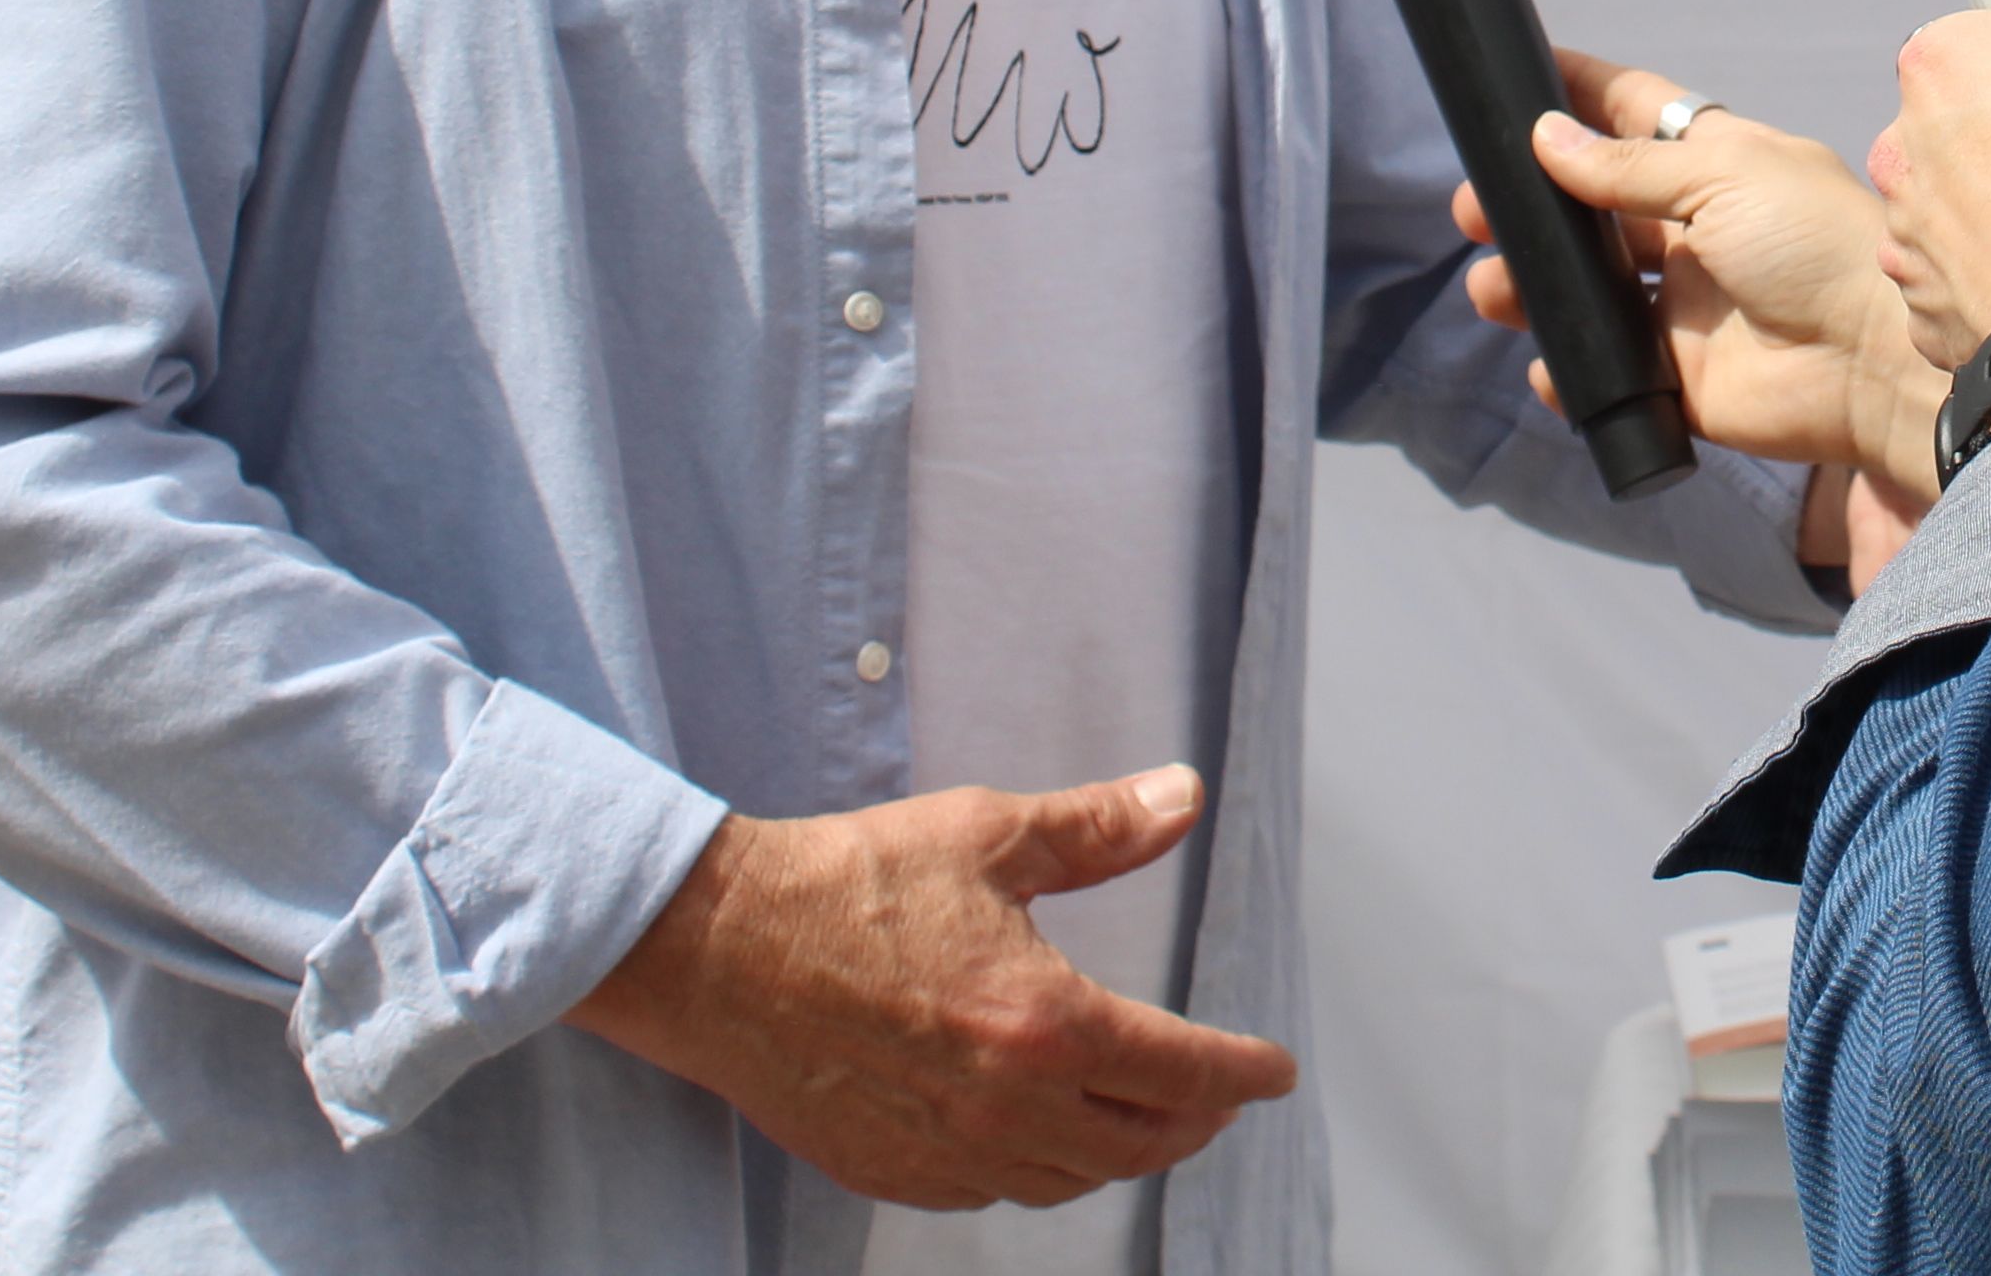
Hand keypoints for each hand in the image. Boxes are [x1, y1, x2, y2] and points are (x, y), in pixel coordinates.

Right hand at [565, 771, 1294, 1206]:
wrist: (716, 951)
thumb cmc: (846, 884)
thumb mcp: (989, 835)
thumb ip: (1097, 827)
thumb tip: (1181, 796)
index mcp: (1042, 1023)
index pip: (1179, 1071)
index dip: (1240, 1074)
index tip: (1274, 1073)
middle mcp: (1003, 1106)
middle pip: (1135, 1144)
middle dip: (1192, 1123)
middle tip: (1217, 1098)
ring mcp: (943, 1151)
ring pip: (1067, 1180)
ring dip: (1119, 1153)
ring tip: (1142, 1119)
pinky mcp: (888, 1170)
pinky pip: (990, 1193)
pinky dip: (1038, 1171)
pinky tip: (1042, 1141)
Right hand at [1456, 48, 1946, 513]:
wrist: (1871, 356)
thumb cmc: (1814, 241)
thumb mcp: (1724, 175)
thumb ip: (1629, 166)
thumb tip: (1546, 136)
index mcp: (1715, 164)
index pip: (1630, 117)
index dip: (1576, 97)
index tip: (1511, 81)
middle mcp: (1695, 230)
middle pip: (1591, 210)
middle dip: (1529, 207)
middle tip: (1473, 211)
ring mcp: (1684, 307)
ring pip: (1586, 292)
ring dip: (1532, 286)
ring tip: (1492, 290)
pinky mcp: (1680, 378)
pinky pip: (1607, 372)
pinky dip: (1569, 369)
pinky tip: (1548, 364)